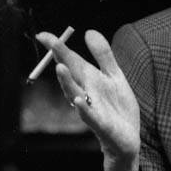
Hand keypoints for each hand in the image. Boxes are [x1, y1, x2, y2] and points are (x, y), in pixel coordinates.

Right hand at [37, 29, 140, 170]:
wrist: (127, 139)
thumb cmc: (118, 108)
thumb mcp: (114, 76)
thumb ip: (103, 55)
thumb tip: (88, 31)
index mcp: (89, 80)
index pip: (70, 60)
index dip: (57, 47)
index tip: (42, 34)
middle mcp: (85, 93)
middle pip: (70, 74)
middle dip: (59, 58)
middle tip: (49, 42)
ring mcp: (91, 109)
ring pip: (75, 94)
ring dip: (66, 82)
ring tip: (60, 68)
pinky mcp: (102, 125)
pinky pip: (90, 116)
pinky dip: (83, 109)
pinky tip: (78, 100)